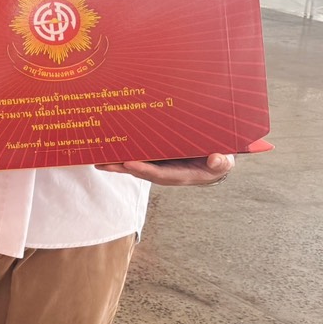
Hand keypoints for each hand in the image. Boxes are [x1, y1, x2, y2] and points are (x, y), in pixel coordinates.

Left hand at [96, 153, 234, 186]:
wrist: (215, 161)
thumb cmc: (219, 160)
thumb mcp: (224, 162)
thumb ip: (222, 162)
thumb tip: (216, 160)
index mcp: (183, 174)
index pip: (161, 174)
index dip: (145, 170)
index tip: (129, 164)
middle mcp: (167, 173)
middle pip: (141, 171)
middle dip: (122, 168)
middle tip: (103, 163)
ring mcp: (161, 166)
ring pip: (136, 164)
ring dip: (117, 162)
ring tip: (98, 158)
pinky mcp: (157, 158)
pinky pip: (138, 156)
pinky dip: (123, 154)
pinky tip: (108, 149)